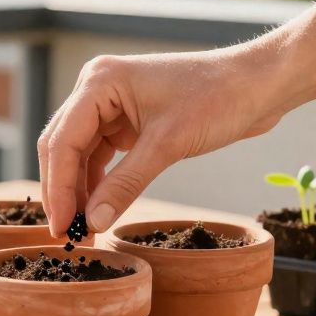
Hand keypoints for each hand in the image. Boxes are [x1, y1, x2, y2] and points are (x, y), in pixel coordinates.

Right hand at [37, 47, 286, 234]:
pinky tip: (99, 208)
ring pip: (78, 153)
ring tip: (83, 228)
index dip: (58, 188)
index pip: (62, 141)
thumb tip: (93, 221)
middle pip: (62, 146)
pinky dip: (98, 182)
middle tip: (66, 234)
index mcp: (99, 81)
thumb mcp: (168, 145)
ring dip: (79, 189)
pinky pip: (100, 154)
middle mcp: (97, 87)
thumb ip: (125, 184)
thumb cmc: (217, 99)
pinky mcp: (127, 119)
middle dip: (63, 190)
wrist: (257, 85)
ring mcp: (111, 103)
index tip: (61, 227)